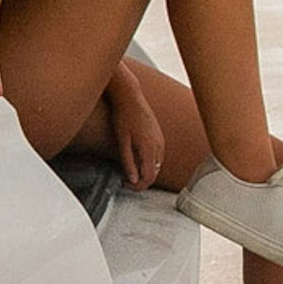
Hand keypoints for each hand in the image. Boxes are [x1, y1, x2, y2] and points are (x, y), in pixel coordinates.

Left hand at [107, 60, 165, 189]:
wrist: (129, 96)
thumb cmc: (123, 116)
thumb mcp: (122, 142)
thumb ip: (128, 163)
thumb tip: (133, 180)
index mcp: (150, 148)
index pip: (149, 177)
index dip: (138, 186)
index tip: (127, 185)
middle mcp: (159, 145)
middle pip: (155, 172)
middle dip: (142, 180)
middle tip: (126, 180)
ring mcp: (161, 139)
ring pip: (157, 164)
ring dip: (146, 170)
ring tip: (130, 169)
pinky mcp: (159, 135)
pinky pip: (157, 154)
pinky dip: (149, 161)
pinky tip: (137, 158)